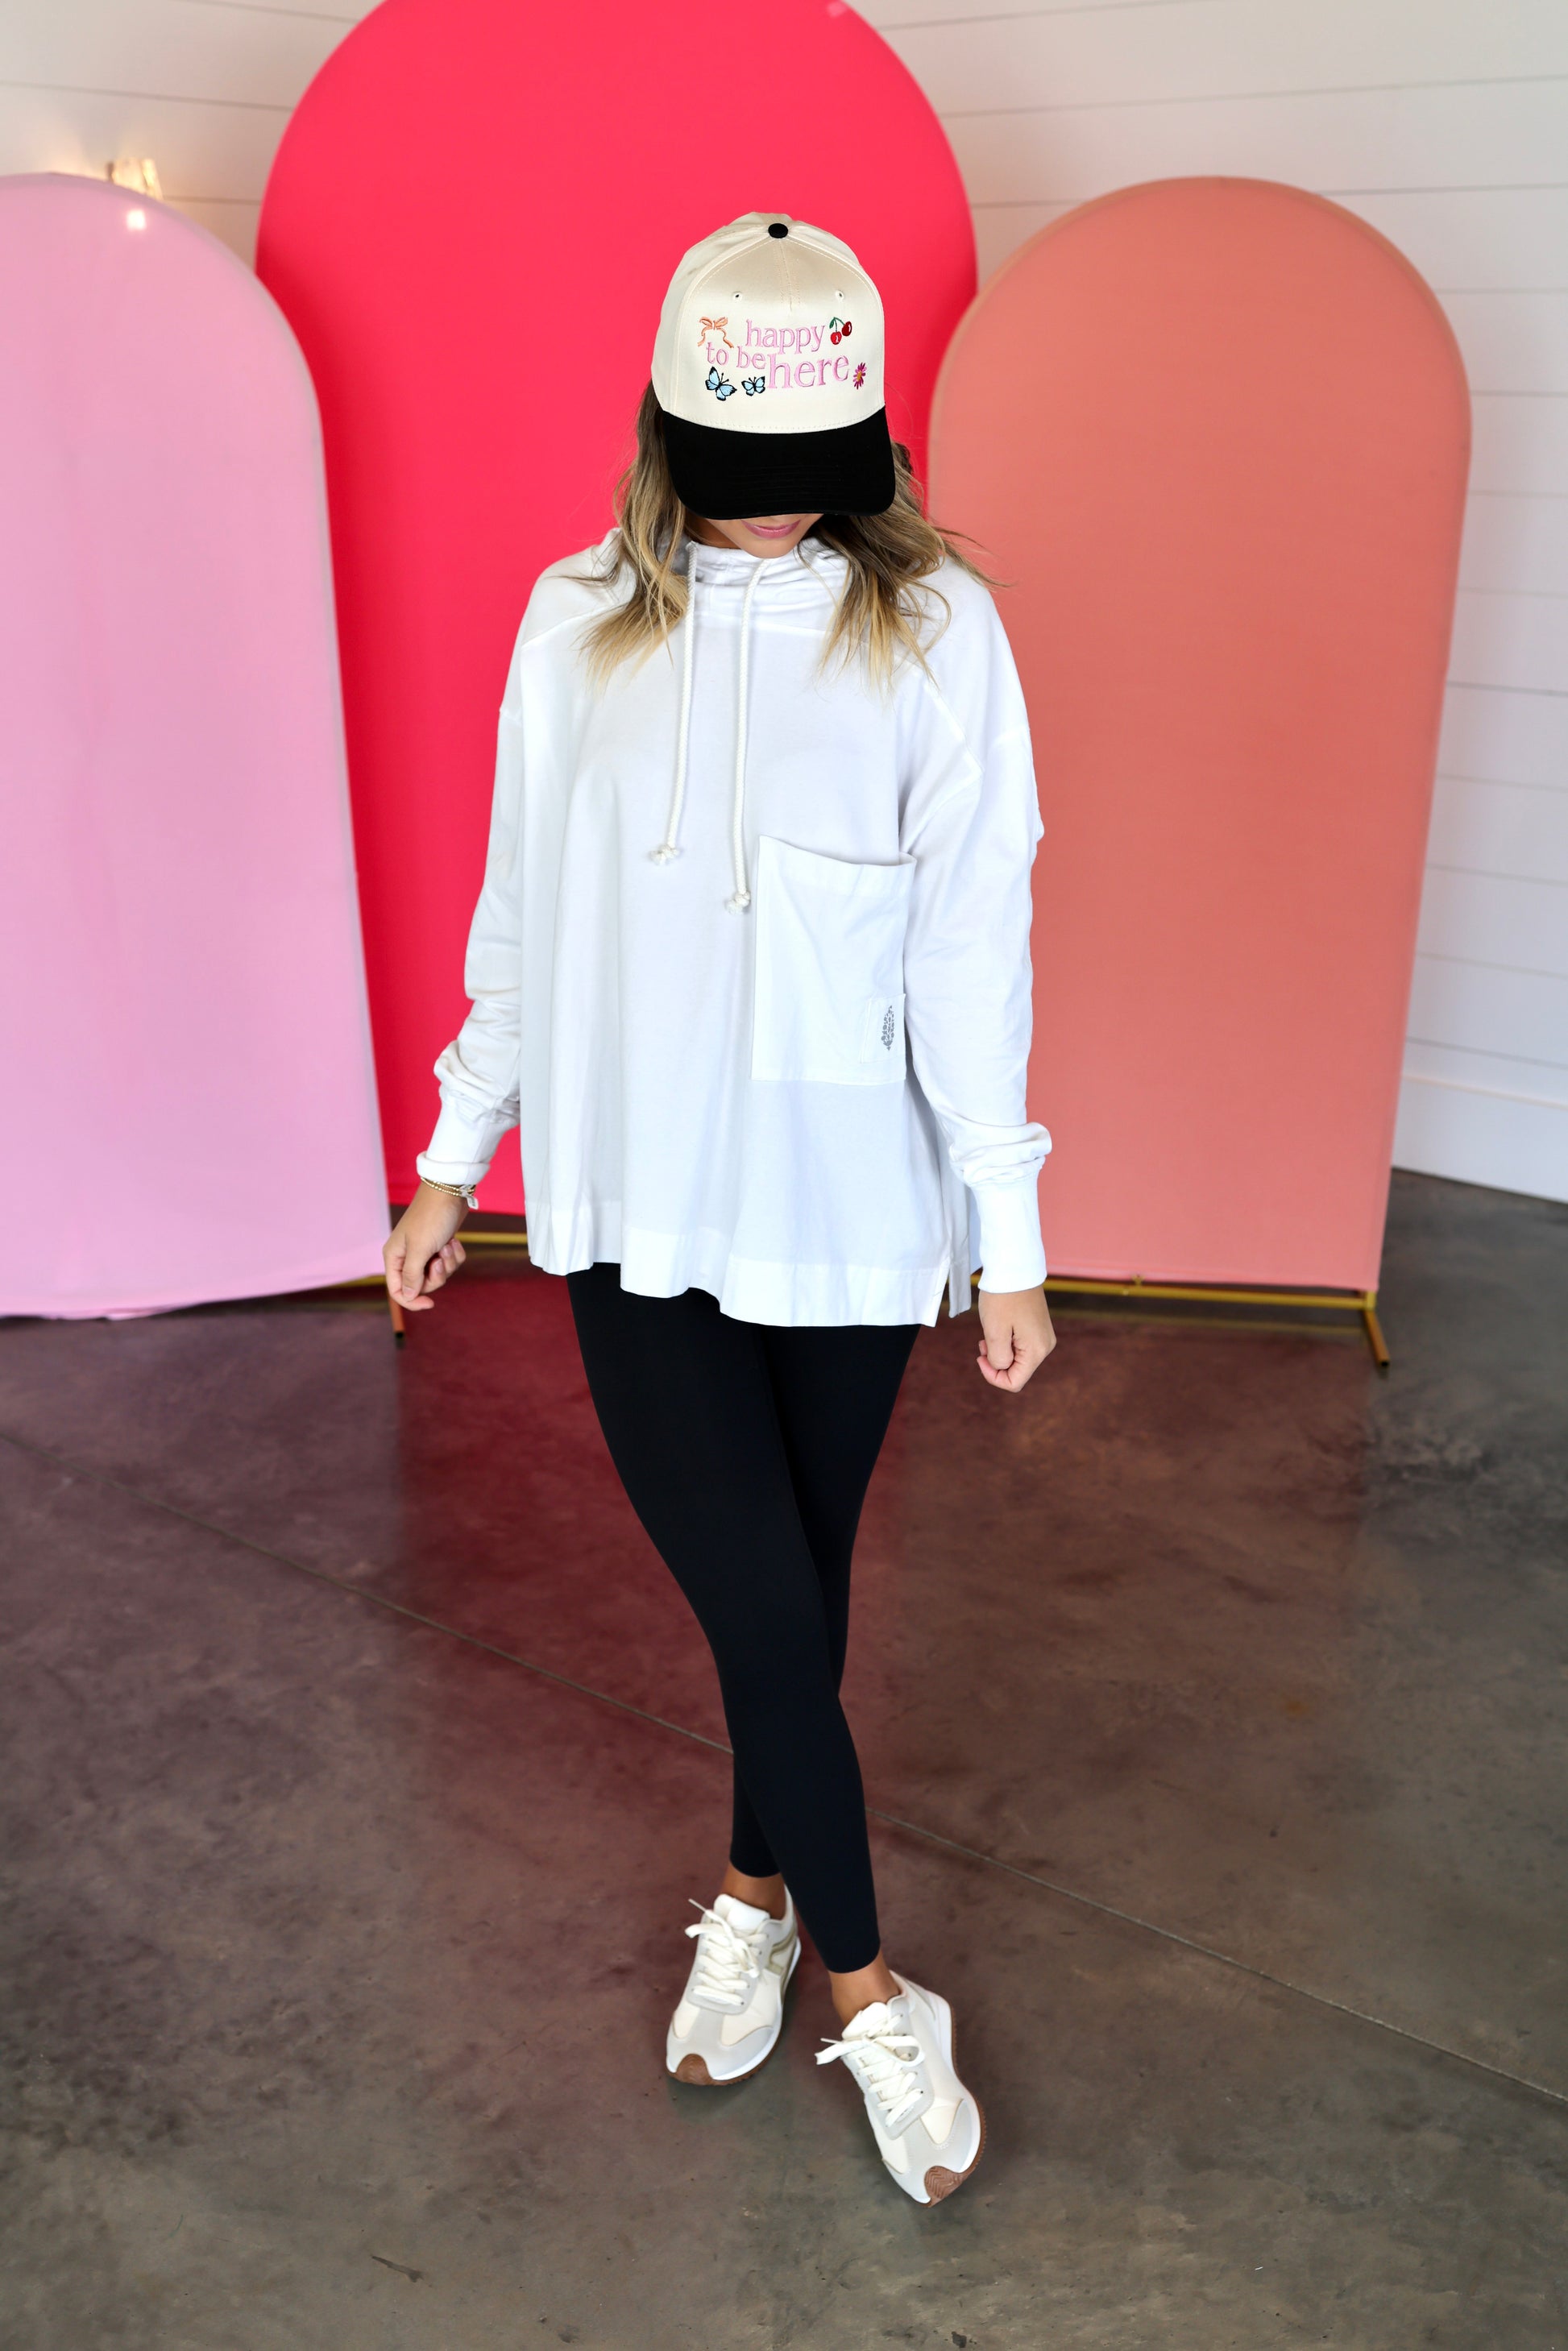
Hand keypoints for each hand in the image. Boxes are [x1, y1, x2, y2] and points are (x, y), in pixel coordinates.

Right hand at [383, 1183, 468, 1311]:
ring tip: (448, 1244)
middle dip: (436, 1276)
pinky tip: (455, 1241)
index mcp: (394, 1257)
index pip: (397, 1291)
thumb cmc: (431, 1219)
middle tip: (440, 1259)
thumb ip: (411, 1276)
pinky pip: (449, 1263)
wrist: (449, 1192)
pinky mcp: (439, 1246)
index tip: (431, 1303)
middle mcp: (406, 1256)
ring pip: (438, 1274)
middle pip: (421, 1285)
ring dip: (448, 1263)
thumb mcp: (420, 1250)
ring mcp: (424, 1251)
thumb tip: (406, 1296)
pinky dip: (455, 1255)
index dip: (412, 1301)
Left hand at [976, 1285, 1055, 1391]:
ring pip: (1017, 1359)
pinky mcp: (1037, 1327)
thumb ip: (998, 1358)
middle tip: (982, 1343)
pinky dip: (1006, 1342)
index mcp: (1036, 1351)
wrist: (1014, 1267)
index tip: (980, 1357)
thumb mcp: (994, 1332)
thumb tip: (1002, 1367)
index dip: (993, 1377)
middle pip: (1017, 1371)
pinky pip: (1020, 1346)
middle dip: (996, 1363)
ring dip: (999, 1352)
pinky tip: (998, 1328)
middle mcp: (1045, 1346)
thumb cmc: (1003, 1297)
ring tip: (988, 1334)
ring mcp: (1043, 1336)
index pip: (1014, 1382)